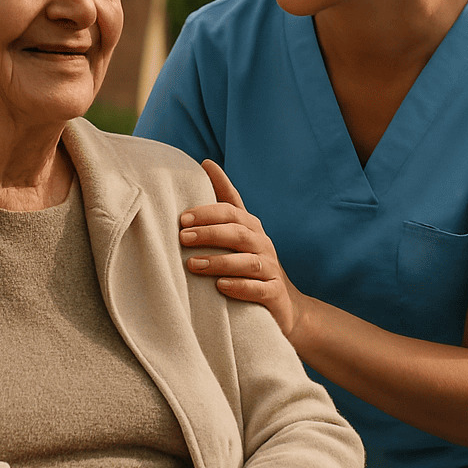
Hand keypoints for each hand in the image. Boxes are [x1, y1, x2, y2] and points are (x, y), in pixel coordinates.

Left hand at [180, 160, 306, 338]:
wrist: (286, 305)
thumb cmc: (251, 262)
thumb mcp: (239, 231)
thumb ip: (224, 202)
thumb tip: (206, 163)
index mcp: (251, 227)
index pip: (231, 211)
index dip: (208, 211)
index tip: (182, 217)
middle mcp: (263, 244)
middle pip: (238, 233)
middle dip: (209, 233)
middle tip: (182, 237)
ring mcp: (271, 269)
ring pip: (248, 262)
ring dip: (219, 261)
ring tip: (193, 264)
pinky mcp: (274, 294)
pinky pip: (260, 289)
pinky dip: (240, 286)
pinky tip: (221, 286)